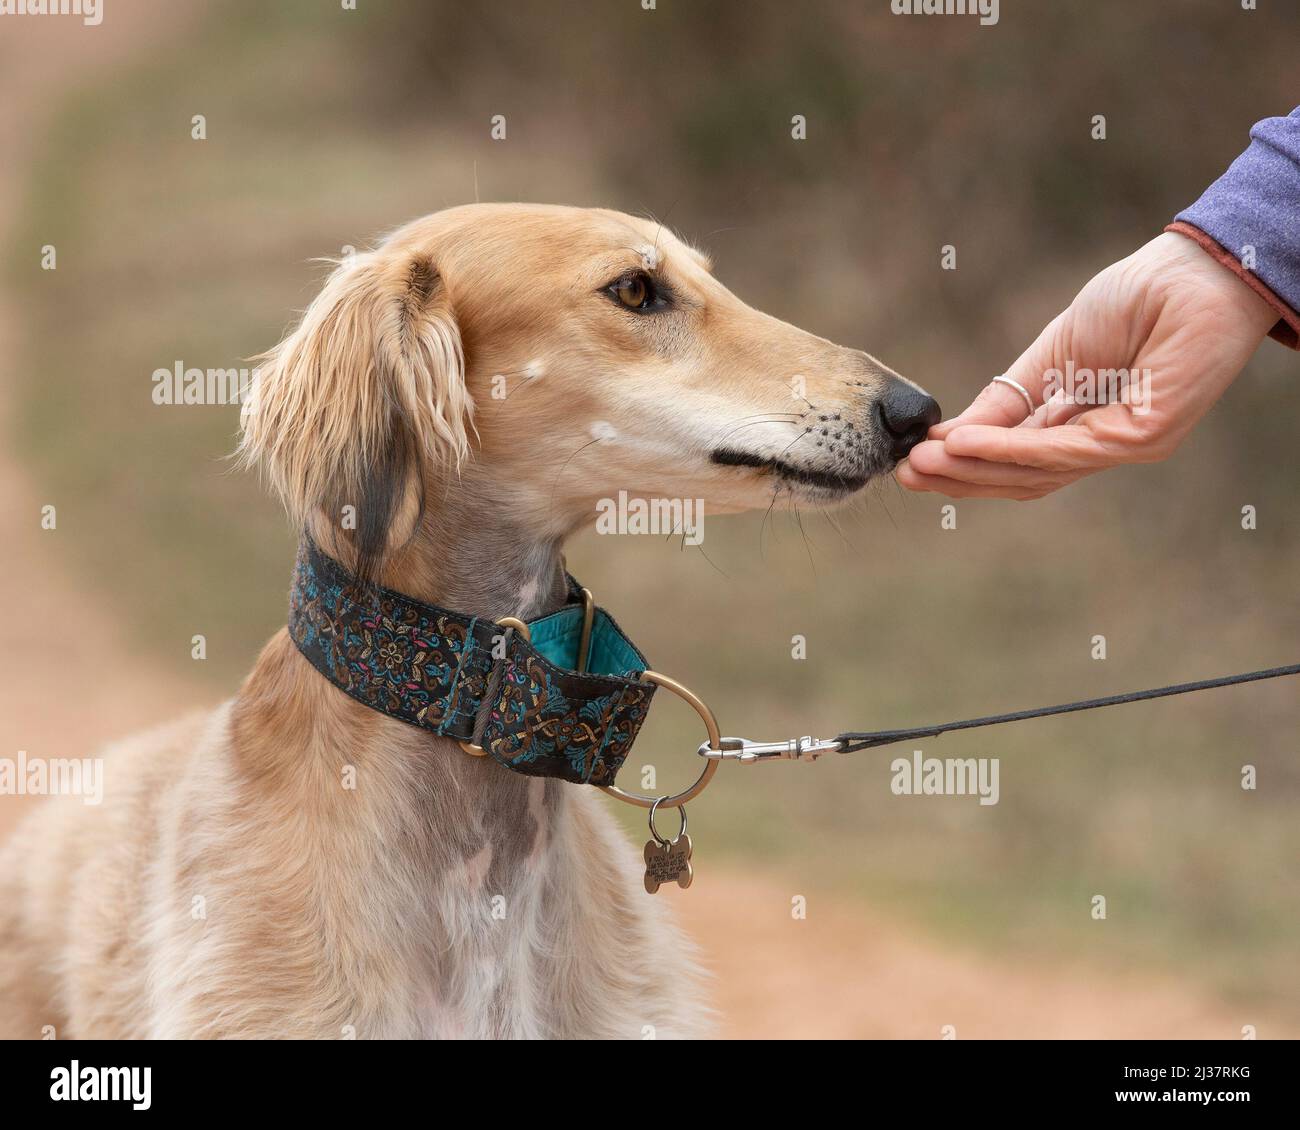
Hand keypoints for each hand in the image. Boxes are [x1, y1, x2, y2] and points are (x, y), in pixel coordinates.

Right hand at [898, 232, 1278, 499]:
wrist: (1196, 270)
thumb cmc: (1136, 300)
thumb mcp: (1051, 353)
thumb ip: (1008, 398)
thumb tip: (952, 435)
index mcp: (1078, 424)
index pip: (1015, 459)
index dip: (963, 463)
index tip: (912, 462)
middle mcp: (1100, 443)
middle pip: (1020, 478)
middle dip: (960, 477)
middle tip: (906, 474)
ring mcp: (1123, 444)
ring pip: (1036, 473)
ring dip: (974, 469)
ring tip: (923, 463)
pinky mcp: (1142, 437)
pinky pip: (1063, 452)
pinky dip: (1009, 450)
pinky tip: (966, 444)